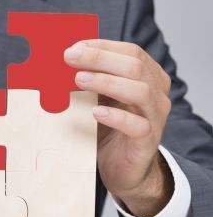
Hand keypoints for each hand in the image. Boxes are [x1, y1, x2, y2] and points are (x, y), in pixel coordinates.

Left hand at [64, 39, 173, 216]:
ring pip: (140, 91)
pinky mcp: (148, 140)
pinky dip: (116, 116)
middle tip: (70, 58)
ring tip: (79, 80)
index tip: (73, 47)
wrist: (124, 169)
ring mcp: (155, 116)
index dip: (102, 46)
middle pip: (135, 66)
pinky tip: (96, 112)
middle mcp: (156, 93)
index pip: (130, 52)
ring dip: (107, 82)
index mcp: (148, 76)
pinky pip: (137, 125)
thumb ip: (88, 81)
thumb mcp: (98, 100)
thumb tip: (60, 62)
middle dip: (100, 58)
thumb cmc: (108, 130)